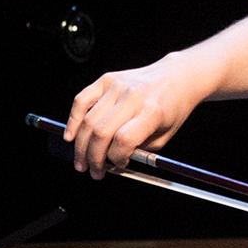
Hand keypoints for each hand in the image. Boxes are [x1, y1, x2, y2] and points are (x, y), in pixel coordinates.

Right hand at [62, 57, 207, 177]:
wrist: (177, 77)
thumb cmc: (172, 108)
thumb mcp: (164, 135)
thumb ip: (139, 150)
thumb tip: (114, 162)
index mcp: (152, 112)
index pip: (124, 140)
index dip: (116, 158)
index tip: (118, 165)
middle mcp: (132, 97)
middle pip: (101, 132)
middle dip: (93, 157)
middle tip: (92, 171)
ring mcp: (117, 86)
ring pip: (88, 120)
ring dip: (81, 146)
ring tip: (81, 161)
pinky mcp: (106, 80)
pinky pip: (82, 101)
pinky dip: (73, 120)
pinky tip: (71, 136)